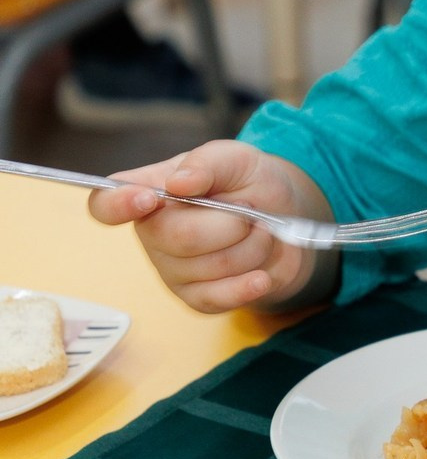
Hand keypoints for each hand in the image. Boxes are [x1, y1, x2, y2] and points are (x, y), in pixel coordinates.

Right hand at [86, 140, 331, 313]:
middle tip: (251, 212)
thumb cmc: (249, 183)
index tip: (148, 199)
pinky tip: (261, 277)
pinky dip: (246, 286)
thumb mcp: (235, 159)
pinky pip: (217, 299)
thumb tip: (178, 182)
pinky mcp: (197, 297)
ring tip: (260, 232)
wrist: (287, 219)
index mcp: (148, 191)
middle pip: (177, 237)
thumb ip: (207, 163)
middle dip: (230, 224)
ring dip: (251, 247)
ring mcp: (172, 270)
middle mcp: (152, 233)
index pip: (106, 204)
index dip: (117, 204)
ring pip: (211, 267)